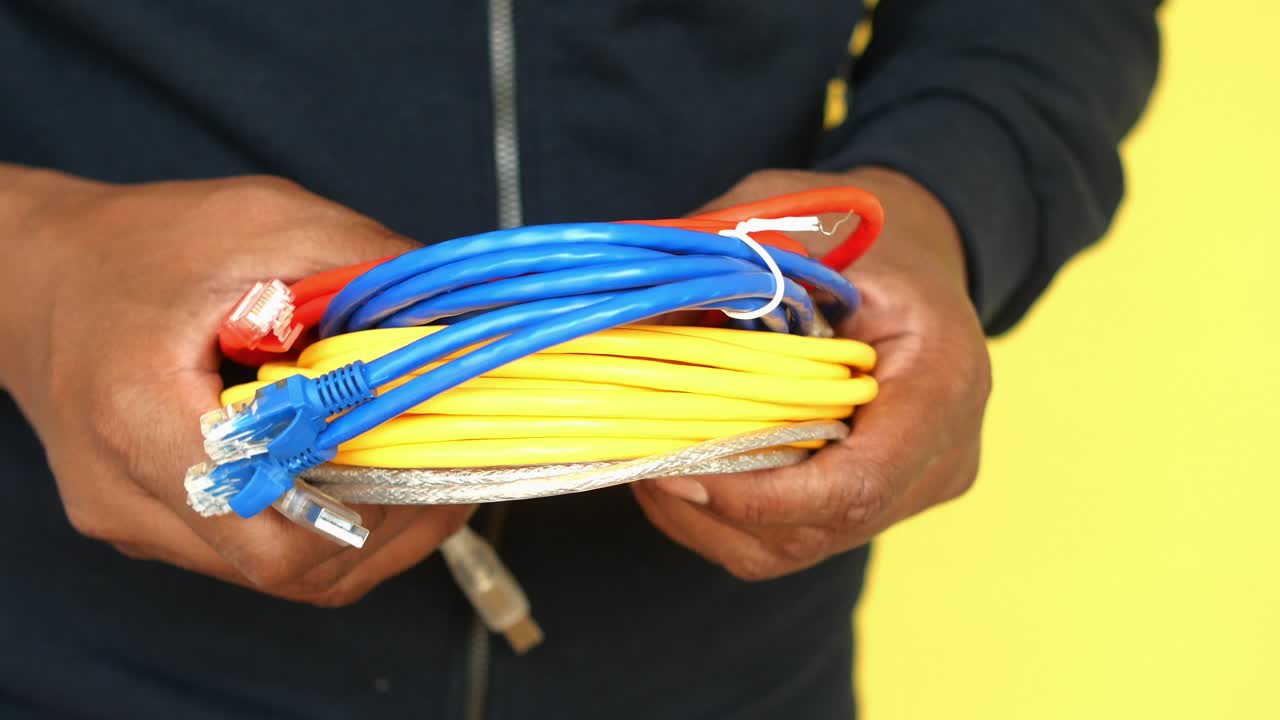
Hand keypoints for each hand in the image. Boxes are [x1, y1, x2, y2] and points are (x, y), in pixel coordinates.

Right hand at [0, 168, 470, 604]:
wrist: (35, 275)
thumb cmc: (141, 243)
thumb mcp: (261, 220)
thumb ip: (362, 263)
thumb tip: (459, 314)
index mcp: (142, 416)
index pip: (269, 529)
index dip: (370, 510)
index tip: (431, 455)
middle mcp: (126, 493)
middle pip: (284, 568)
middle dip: (386, 528)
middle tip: (452, 471)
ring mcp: (132, 521)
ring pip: (275, 575)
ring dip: (363, 534)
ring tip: (422, 472)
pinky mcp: (146, 523)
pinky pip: (251, 553)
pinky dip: (322, 527)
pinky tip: (365, 476)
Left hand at [631, 167, 991, 579]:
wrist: (921, 253)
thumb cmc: (868, 233)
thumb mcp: (804, 224)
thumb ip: (730, 272)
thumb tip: (636, 320)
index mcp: (941, 379)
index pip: (857, 485)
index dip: (759, 498)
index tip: (676, 471)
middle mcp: (942, 451)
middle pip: (817, 528)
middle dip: (713, 504)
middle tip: (638, 456)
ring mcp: (915, 487)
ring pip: (794, 546)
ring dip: (707, 516)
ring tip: (649, 460)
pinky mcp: (881, 501)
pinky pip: (793, 537)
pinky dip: (723, 515)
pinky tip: (680, 469)